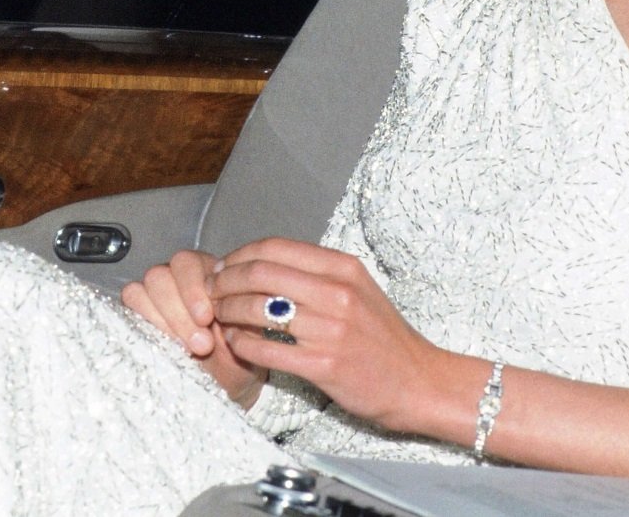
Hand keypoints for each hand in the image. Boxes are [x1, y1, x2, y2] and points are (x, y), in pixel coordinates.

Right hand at [121, 249, 266, 408]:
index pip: (187, 262)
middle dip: (178, 312)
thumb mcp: (246, 334)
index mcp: (207, 272)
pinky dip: (146, 324)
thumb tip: (227, 304)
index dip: (192, 289)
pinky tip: (166, 345)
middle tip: (200, 344)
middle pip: (160, 275)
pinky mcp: (137, 314)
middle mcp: (177, 277)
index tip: (207, 319)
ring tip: (186, 349)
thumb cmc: (236, 352)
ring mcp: (154, 295)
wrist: (225, 381)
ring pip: (140, 289)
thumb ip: (238, 314)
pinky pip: (130, 306)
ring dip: (163, 322)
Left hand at [210, 238, 444, 432]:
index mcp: (343, 267)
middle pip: (260, 273)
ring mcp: (330, 329)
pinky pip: (266, 350)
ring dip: (227, 311)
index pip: (275, 247)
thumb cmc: (383, 337)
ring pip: (258, 309)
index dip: (240, 255)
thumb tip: (266, 265)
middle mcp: (337, 292)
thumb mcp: (358, 289)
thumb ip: (317, 274)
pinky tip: (235, 344)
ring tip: (217, 317)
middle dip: (225, 281)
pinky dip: (241, 344)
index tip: (223, 267)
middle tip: (210, 291)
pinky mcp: (323, 366)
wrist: (418, 381)